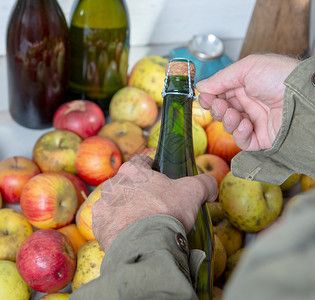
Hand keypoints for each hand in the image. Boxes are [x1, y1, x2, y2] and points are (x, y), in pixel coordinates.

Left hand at [92, 154, 217, 250]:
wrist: (146, 244)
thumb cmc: (167, 212)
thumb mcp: (193, 191)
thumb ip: (204, 182)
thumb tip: (211, 188)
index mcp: (133, 170)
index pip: (141, 161)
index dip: (151, 167)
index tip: (158, 176)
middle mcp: (114, 184)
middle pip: (127, 182)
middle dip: (138, 191)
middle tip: (153, 204)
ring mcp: (103, 205)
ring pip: (115, 202)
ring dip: (124, 207)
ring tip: (139, 221)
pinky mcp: (98, 224)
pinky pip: (107, 221)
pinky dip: (115, 225)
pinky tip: (128, 232)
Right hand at [196, 54, 298, 150]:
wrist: (300, 96)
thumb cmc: (280, 77)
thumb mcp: (247, 68)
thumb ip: (221, 78)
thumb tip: (202, 86)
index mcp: (244, 86)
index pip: (219, 94)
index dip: (210, 97)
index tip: (204, 97)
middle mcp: (248, 104)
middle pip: (221, 111)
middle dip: (216, 109)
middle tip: (218, 105)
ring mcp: (254, 121)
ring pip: (229, 126)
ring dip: (227, 120)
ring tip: (234, 114)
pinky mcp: (260, 138)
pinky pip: (242, 140)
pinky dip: (239, 134)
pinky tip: (246, 124)